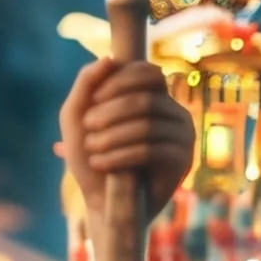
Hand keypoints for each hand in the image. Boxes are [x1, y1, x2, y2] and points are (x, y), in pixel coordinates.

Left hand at [59, 59, 192, 228]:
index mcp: (155, 97)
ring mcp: (182, 136)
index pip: (147, 72)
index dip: (118, 82)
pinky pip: (151, 150)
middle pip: (144, 99)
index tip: (91, 102)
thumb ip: (86, 84)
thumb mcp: (77, 117)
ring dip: (111, 137)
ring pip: (147, 125)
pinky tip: (101, 164)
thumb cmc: (91, 157)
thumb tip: (109, 58)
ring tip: (92, 151)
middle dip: (109, 113)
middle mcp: (174, 112)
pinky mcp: (182, 161)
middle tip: (87, 130)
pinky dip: (120, 155)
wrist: (102, 202)